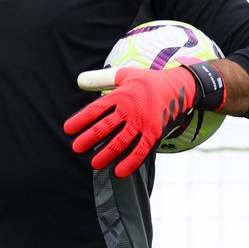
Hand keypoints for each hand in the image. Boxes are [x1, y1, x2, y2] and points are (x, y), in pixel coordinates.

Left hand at [63, 61, 225, 178]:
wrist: (180, 86)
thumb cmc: (148, 81)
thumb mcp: (125, 75)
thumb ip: (101, 79)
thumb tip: (79, 81)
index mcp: (120, 95)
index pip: (95, 109)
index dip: (81, 120)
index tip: (68, 129)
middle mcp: (130, 109)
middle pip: (104, 127)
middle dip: (88, 139)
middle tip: (76, 148)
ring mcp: (142, 122)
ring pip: (120, 142)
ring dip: (106, 154)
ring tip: (94, 164)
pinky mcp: (155, 132)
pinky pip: (141, 150)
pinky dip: (130, 162)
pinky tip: (119, 172)